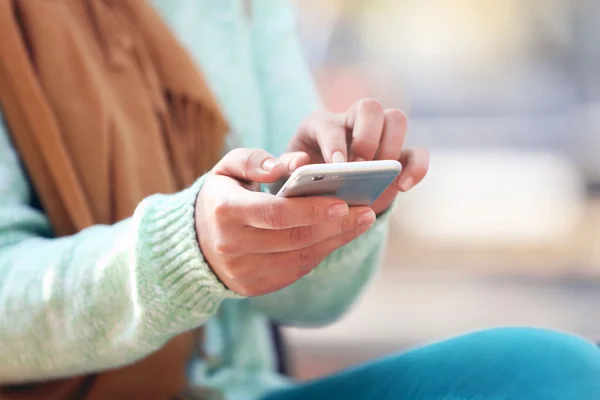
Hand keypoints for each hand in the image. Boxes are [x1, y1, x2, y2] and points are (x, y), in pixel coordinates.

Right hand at [195, 148, 376, 295]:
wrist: (196, 241)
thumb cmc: (222, 196)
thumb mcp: (228, 168)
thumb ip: (256, 160)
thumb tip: (294, 163)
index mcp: (225, 211)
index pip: (274, 213)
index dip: (310, 210)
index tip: (343, 202)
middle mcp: (231, 246)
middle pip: (294, 238)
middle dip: (334, 225)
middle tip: (365, 211)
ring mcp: (243, 271)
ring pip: (300, 258)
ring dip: (335, 240)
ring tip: (362, 222)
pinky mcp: (254, 287)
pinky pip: (296, 271)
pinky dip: (321, 253)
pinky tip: (340, 236)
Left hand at [288, 99, 429, 214]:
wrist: (322, 195)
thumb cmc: (301, 183)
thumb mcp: (287, 177)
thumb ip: (286, 169)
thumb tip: (298, 162)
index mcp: (320, 125)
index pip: (330, 124)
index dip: (335, 143)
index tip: (337, 166)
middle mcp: (352, 122)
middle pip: (369, 107)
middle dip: (367, 136)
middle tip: (361, 166)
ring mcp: (379, 136)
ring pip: (396, 118)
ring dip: (392, 145)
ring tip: (382, 175)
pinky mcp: (400, 156)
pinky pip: (417, 152)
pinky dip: (416, 167)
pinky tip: (403, 186)